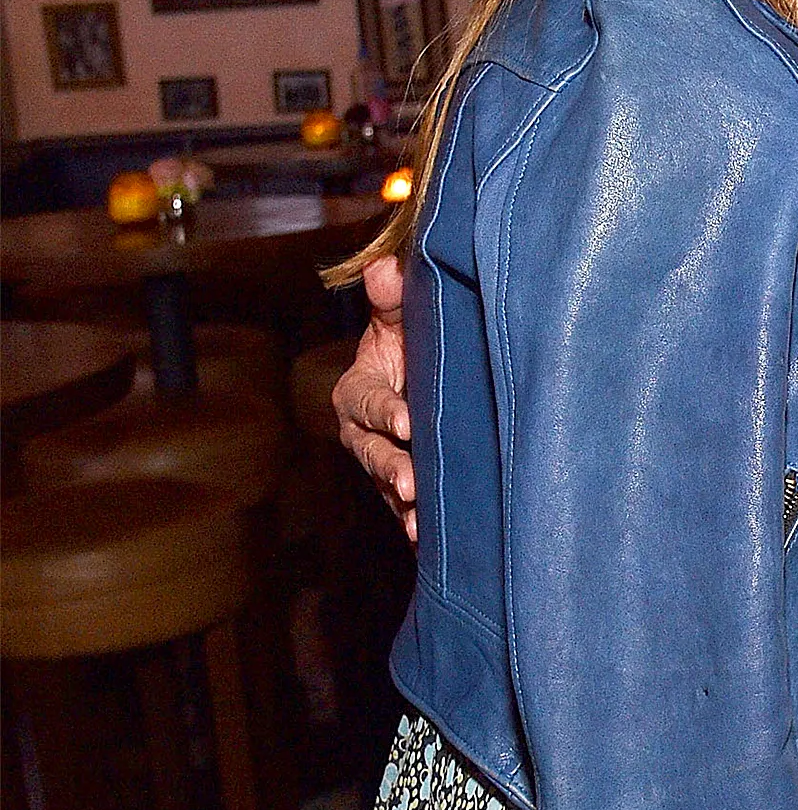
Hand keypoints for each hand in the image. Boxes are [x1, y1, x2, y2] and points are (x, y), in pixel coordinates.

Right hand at [334, 254, 416, 543]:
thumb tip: (386, 269)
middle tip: (411, 483)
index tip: (406, 421)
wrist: (428, 368)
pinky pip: (405, 506)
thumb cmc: (412, 338)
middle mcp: (363, 432)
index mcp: (357, 390)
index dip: (385, 411)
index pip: (366, 402)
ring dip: (402, 504)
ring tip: (418, 521)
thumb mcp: (402, 316)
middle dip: (390, 467)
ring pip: (387, 484)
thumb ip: (394, 299)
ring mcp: (383, 460)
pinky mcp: (404, 482)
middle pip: (372, 452)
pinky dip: (415, 523)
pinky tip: (426, 539)